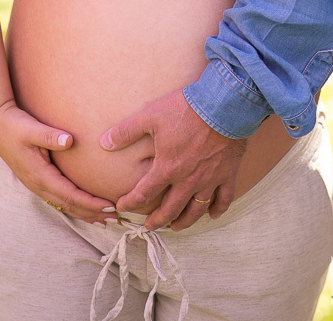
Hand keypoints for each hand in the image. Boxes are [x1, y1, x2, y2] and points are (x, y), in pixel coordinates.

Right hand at [0, 101, 117, 223]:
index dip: (90, 202)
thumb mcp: (32, 129)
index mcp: (40, 175)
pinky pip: (59, 199)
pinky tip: (83, 207)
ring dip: (84, 213)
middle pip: (69, 206)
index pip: (70, 195)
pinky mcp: (37, 180)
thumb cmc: (16, 126)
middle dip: (92, 213)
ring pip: (64, 205)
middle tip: (116, 219)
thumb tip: (69, 140)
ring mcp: (37, 185)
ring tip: (104, 220)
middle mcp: (38, 185)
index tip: (110, 205)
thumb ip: (50, 136)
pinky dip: (74, 206)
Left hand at [100, 89, 247, 230]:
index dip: (131, 202)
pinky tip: (213, 215)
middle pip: (171, 209)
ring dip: (185, 221)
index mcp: (167, 168)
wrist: (222, 105)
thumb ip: (126, 131)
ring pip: (197, 210)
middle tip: (150, 226)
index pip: (144, 193)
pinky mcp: (228, 173)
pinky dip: (218, 209)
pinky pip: (224, 199)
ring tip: (176, 226)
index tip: (122, 206)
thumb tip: (104, 142)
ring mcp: (210, 179)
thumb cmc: (185, 109)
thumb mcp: (150, 116)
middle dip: (158, 220)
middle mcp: (188, 180)